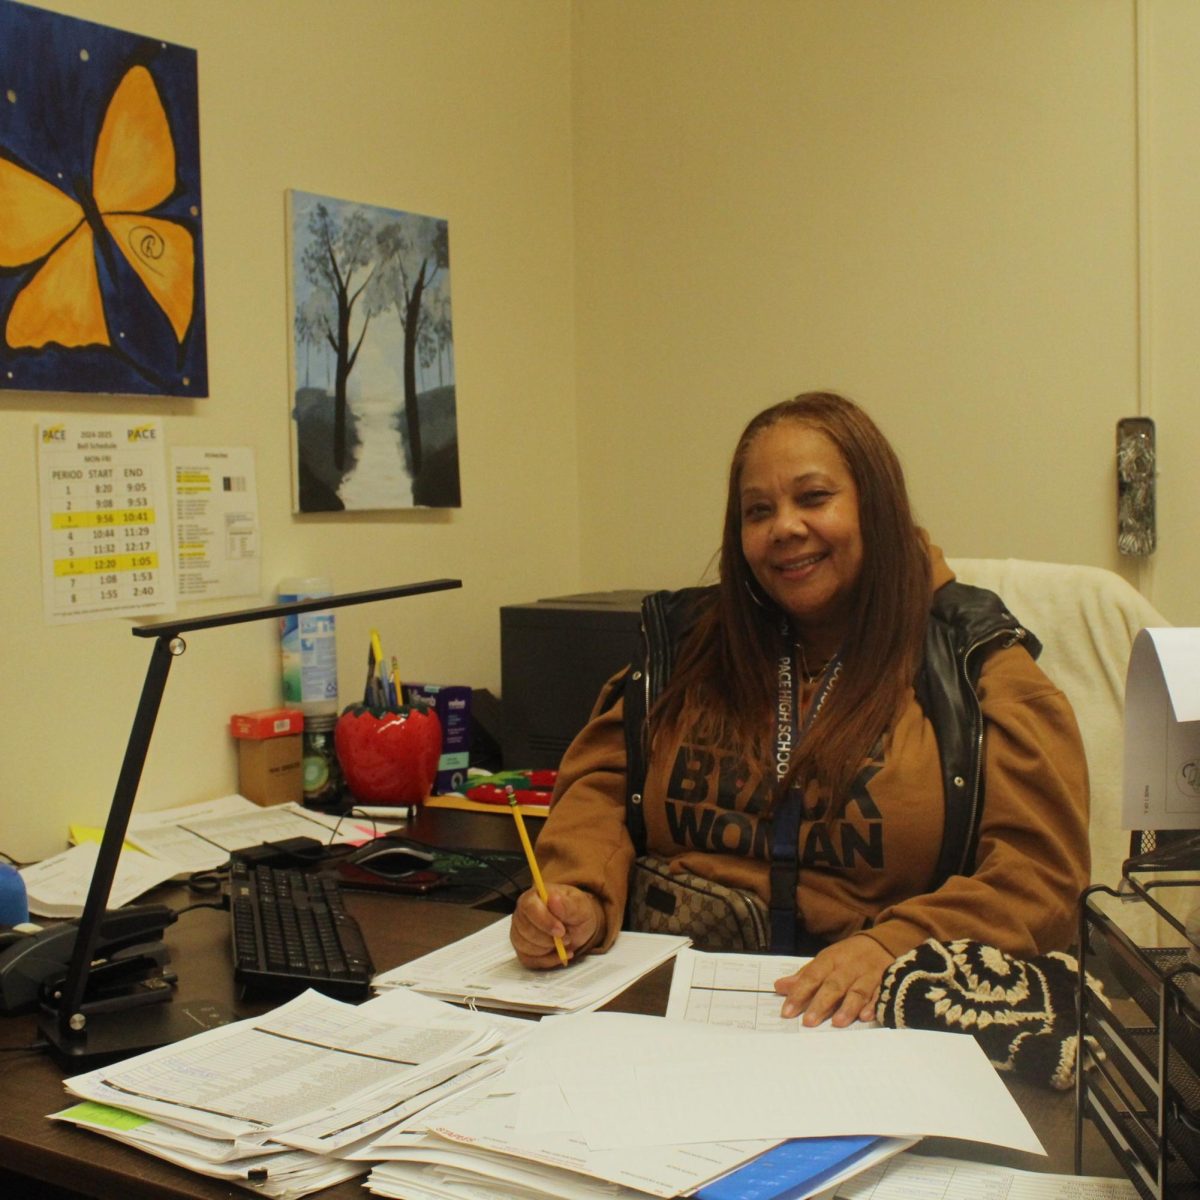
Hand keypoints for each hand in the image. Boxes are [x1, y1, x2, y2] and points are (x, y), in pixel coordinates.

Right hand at [510, 883, 601, 968]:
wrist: (578, 925)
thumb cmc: (576, 912)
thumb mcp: (580, 906)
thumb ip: (568, 905)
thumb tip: (553, 900)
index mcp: (534, 896)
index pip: (529, 907)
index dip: (544, 921)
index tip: (561, 931)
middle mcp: (523, 913)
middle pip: (526, 930)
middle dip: (549, 938)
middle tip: (567, 937)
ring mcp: (520, 931)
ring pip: (526, 946)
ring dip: (548, 949)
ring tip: (563, 943)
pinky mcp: (523, 949)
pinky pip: (529, 960)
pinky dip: (547, 960)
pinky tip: (559, 953)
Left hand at [773, 935, 893, 1026]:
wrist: (882, 942)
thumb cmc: (847, 956)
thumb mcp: (825, 960)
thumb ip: (805, 975)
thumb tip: (780, 986)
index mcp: (831, 959)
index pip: (812, 976)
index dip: (800, 993)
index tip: (787, 1011)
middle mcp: (849, 966)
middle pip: (834, 985)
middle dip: (821, 1003)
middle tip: (809, 1022)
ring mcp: (869, 974)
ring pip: (858, 991)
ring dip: (848, 1007)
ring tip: (837, 1023)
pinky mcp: (887, 982)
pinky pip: (881, 994)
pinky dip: (874, 1005)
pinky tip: (866, 1017)